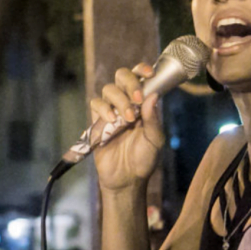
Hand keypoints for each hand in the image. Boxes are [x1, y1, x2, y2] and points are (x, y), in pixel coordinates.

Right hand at [89, 62, 164, 190]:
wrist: (126, 180)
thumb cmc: (144, 160)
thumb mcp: (155, 141)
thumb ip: (153, 119)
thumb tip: (153, 95)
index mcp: (144, 103)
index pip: (142, 77)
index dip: (143, 70)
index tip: (149, 74)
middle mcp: (127, 102)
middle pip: (122, 76)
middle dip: (130, 82)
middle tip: (137, 98)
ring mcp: (111, 110)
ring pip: (109, 89)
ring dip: (119, 100)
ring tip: (127, 119)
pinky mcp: (98, 121)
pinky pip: (96, 103)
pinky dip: (103, 109)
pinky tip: (112, 121)